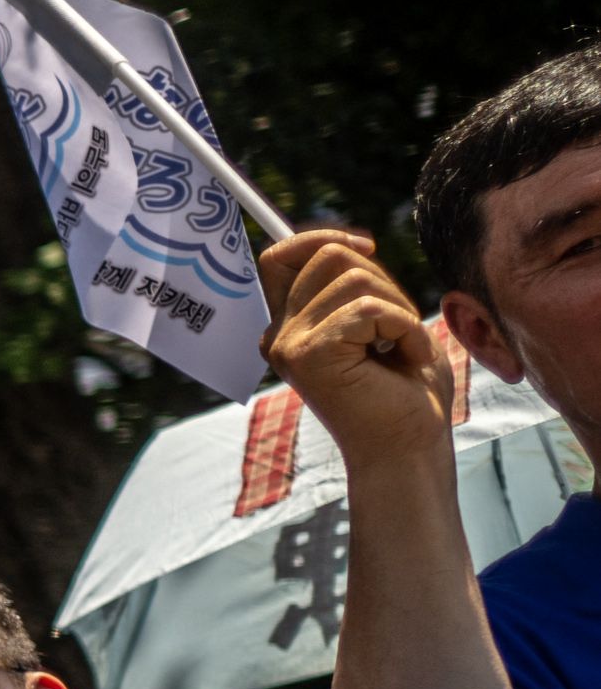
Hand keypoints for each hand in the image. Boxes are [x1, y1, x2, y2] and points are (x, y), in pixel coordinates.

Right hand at [260, 229, 455, 463]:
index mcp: (290, 328)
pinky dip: (405, 329)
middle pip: (327, 255)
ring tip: (402, 350)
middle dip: (382, 281)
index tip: (369, 250)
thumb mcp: (383, 322)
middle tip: (398, 330)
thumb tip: (352, 244)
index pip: (282, 256)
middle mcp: (280, 334)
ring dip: (399, 310)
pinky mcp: (311, 354)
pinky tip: (406, 361)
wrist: (409, 450)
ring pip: (354, 277)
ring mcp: (290, 345)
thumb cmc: (406, 394)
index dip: (322, 238)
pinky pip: (369, 308)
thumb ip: (357, 287)